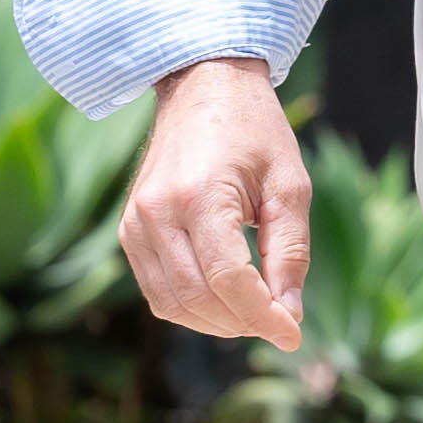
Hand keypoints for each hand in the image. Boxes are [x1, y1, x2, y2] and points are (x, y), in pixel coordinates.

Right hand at [121, 58, 311, 349]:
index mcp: (199, 195)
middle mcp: (156, 213)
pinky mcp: (129, 232)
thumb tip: (290, 315)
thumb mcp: (290, 184)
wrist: (202, 87)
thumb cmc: (254, 131)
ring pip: (172, 304)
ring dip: (217, 322)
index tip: (293, 335)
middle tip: (281, 322)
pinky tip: (225, 298)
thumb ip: (291, 251)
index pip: (229, 279)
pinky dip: (191, 308)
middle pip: (199, 298)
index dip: (263, 315)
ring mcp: (135, 224)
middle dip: (243, 323)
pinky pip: (157, 291)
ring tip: (256, 312)